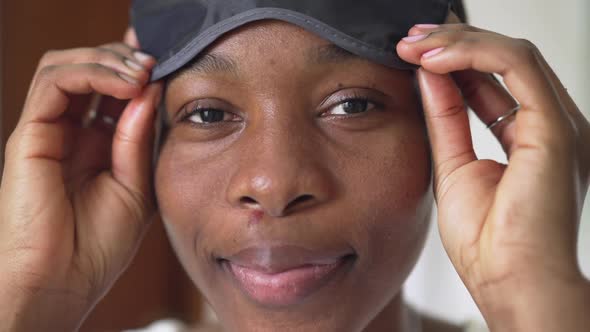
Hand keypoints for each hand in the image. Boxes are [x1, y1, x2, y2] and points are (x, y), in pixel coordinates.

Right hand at [0, 29, 161, 330]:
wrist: (62, 283)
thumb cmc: (98, 246)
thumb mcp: (137, 186)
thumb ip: (140, 138)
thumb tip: (150, 89)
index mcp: (97, 145)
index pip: (114, 91)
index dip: (138, 70)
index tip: (171, 60)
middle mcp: (70, 132)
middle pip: (90, 70)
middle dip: (125, 58)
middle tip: (157, 62)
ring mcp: (48, 131)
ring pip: (67, 66)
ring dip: (108, 60)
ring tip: (143, 72)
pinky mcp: (29, 135)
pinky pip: (53, 83)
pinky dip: (91, 74)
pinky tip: (127, 85)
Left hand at [397, 22, 589, 330]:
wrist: (510, 283)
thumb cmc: (488, 243)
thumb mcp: (453, 166)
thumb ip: (446, 119)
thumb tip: (429, 77)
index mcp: (530, 138)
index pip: (493, 80)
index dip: (453, 61)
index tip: (412, 53)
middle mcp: (550, 125)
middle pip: (503, 60)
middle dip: (453, 43)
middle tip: (409, 40)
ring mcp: (558, 124)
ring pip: (511, 53)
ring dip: (458, 42)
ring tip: (414, 44)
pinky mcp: (556, 126)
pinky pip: (516, 65)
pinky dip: (474, 53)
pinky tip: (435, 59)